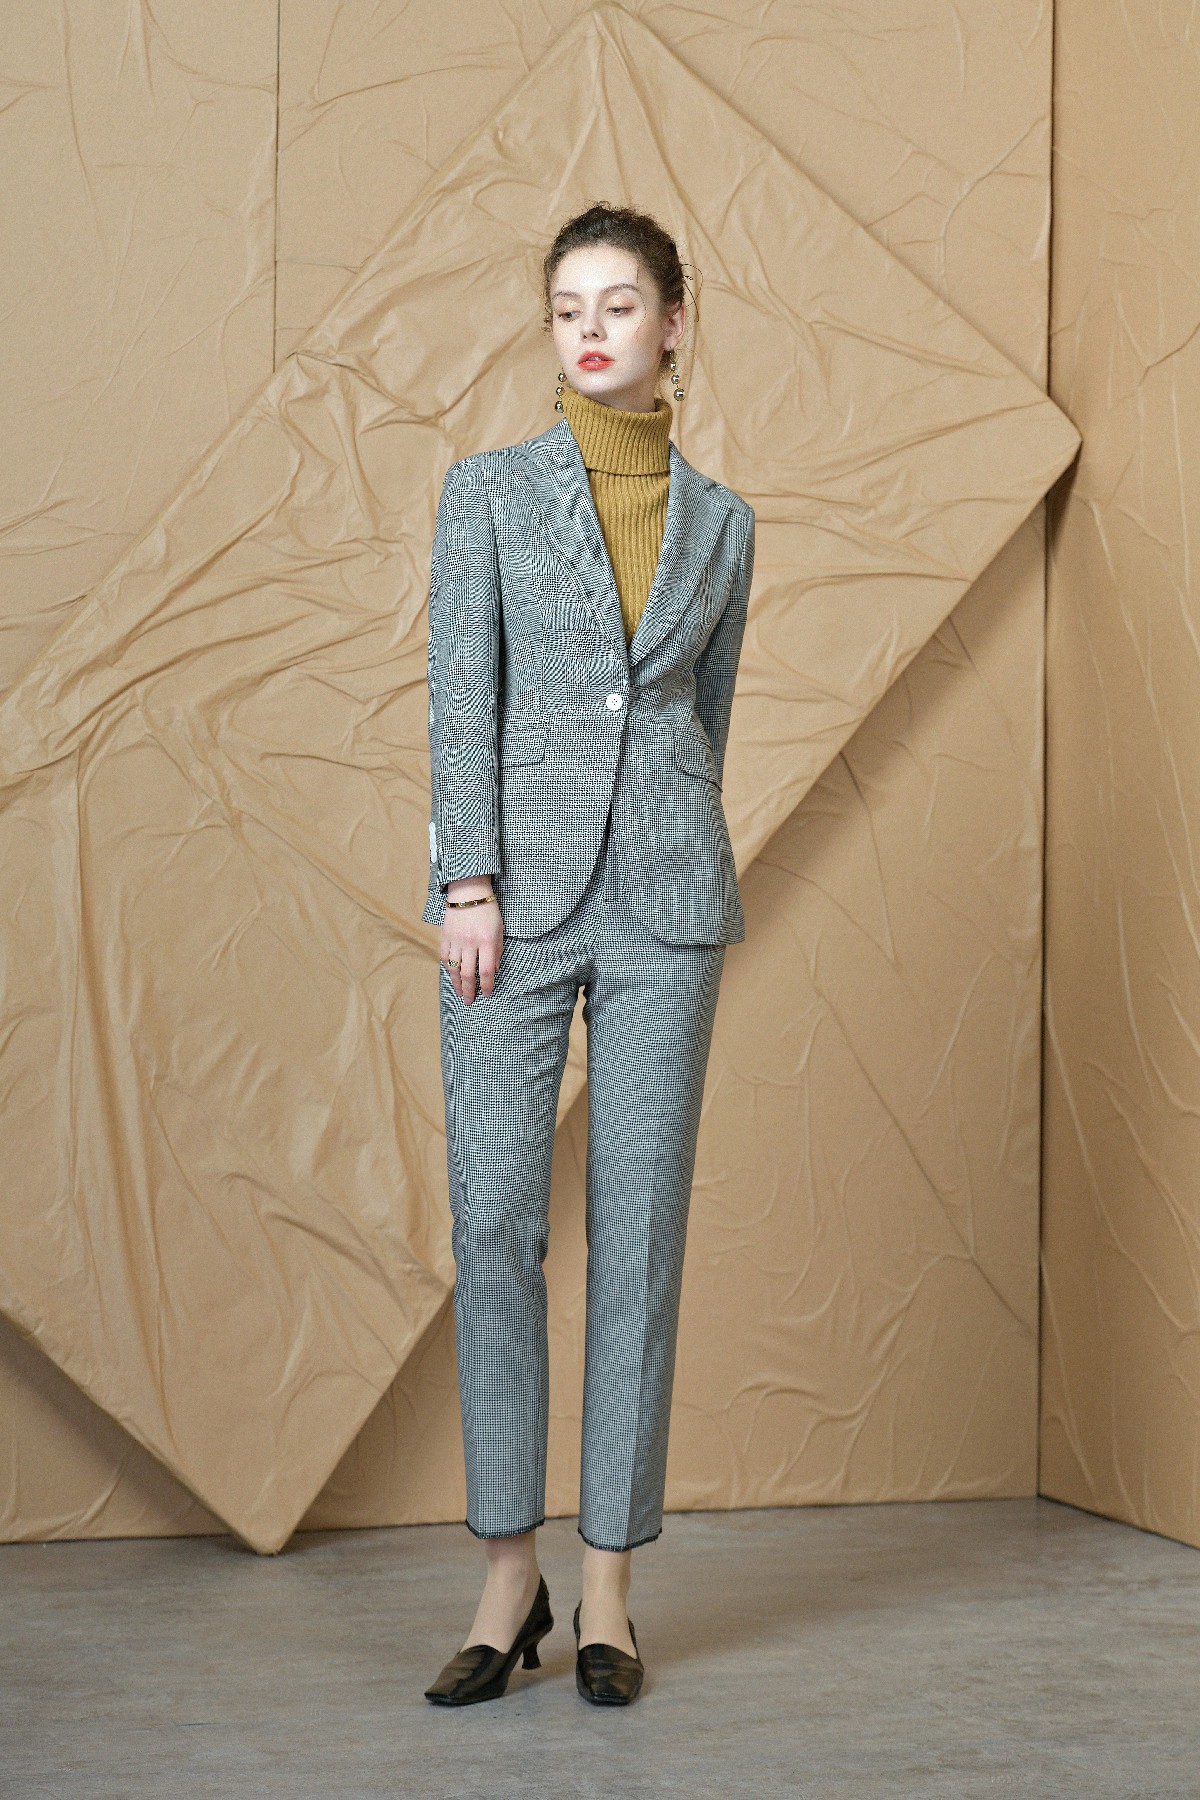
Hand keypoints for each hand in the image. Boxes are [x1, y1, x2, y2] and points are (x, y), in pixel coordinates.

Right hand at [442, 876, 503, 1003]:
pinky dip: (448, 967)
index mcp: (487, 941)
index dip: (487, 986)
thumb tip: (494, 970)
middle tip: (469, 1001)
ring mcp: (456, 940)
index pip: (486, 971)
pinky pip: (445, 956)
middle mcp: (470, 943)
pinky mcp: (446, 935)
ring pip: (454, 968)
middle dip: (469, 990)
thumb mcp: (499, 929)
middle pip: (468, 974)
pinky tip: (452, 974)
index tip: (487, 994)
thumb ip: (497, 951)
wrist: (469, 891)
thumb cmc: (488, 910)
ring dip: (457, 983)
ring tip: (459, 992)